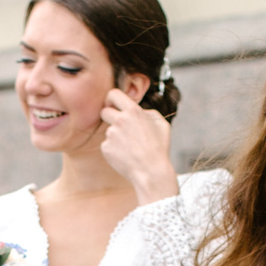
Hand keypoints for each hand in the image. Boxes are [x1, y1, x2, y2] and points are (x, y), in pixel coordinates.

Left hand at [99, 88, 177, 202]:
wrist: (151, 171)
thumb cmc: (159, 148)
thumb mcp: (161, 124)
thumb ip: (147, 113)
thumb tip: (139, 110)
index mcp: (133, 111)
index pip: (113, 94)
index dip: (111, 99)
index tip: (112, 104)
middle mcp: (120, 121)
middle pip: (104, 111)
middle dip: (109, 116)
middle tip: (118, 126)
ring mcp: (111, 135)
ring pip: (109, 131)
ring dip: (116, 137)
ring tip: (131, 148)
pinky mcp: (106, 148)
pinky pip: (107, 145)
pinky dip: (114, 150)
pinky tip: (126, 156)